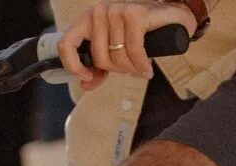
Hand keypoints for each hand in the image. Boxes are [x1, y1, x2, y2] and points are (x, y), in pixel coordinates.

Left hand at [57, 1, 197, 90]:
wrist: (169, 17)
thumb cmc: (141, 34)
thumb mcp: (115, 52)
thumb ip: (99, 68)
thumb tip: (85, 85)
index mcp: (86, 20)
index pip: (66, 44)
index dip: (73, 65)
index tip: (87, 76)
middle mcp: (97, 13)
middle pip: (100, 58)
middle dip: (119, 70)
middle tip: (132, 69)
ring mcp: (114, 11)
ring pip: (118, 56)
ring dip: (133, 69)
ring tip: (141, 67)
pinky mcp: (133, 14)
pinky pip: (134, 50)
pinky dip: (142, 64)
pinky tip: (147, 69)